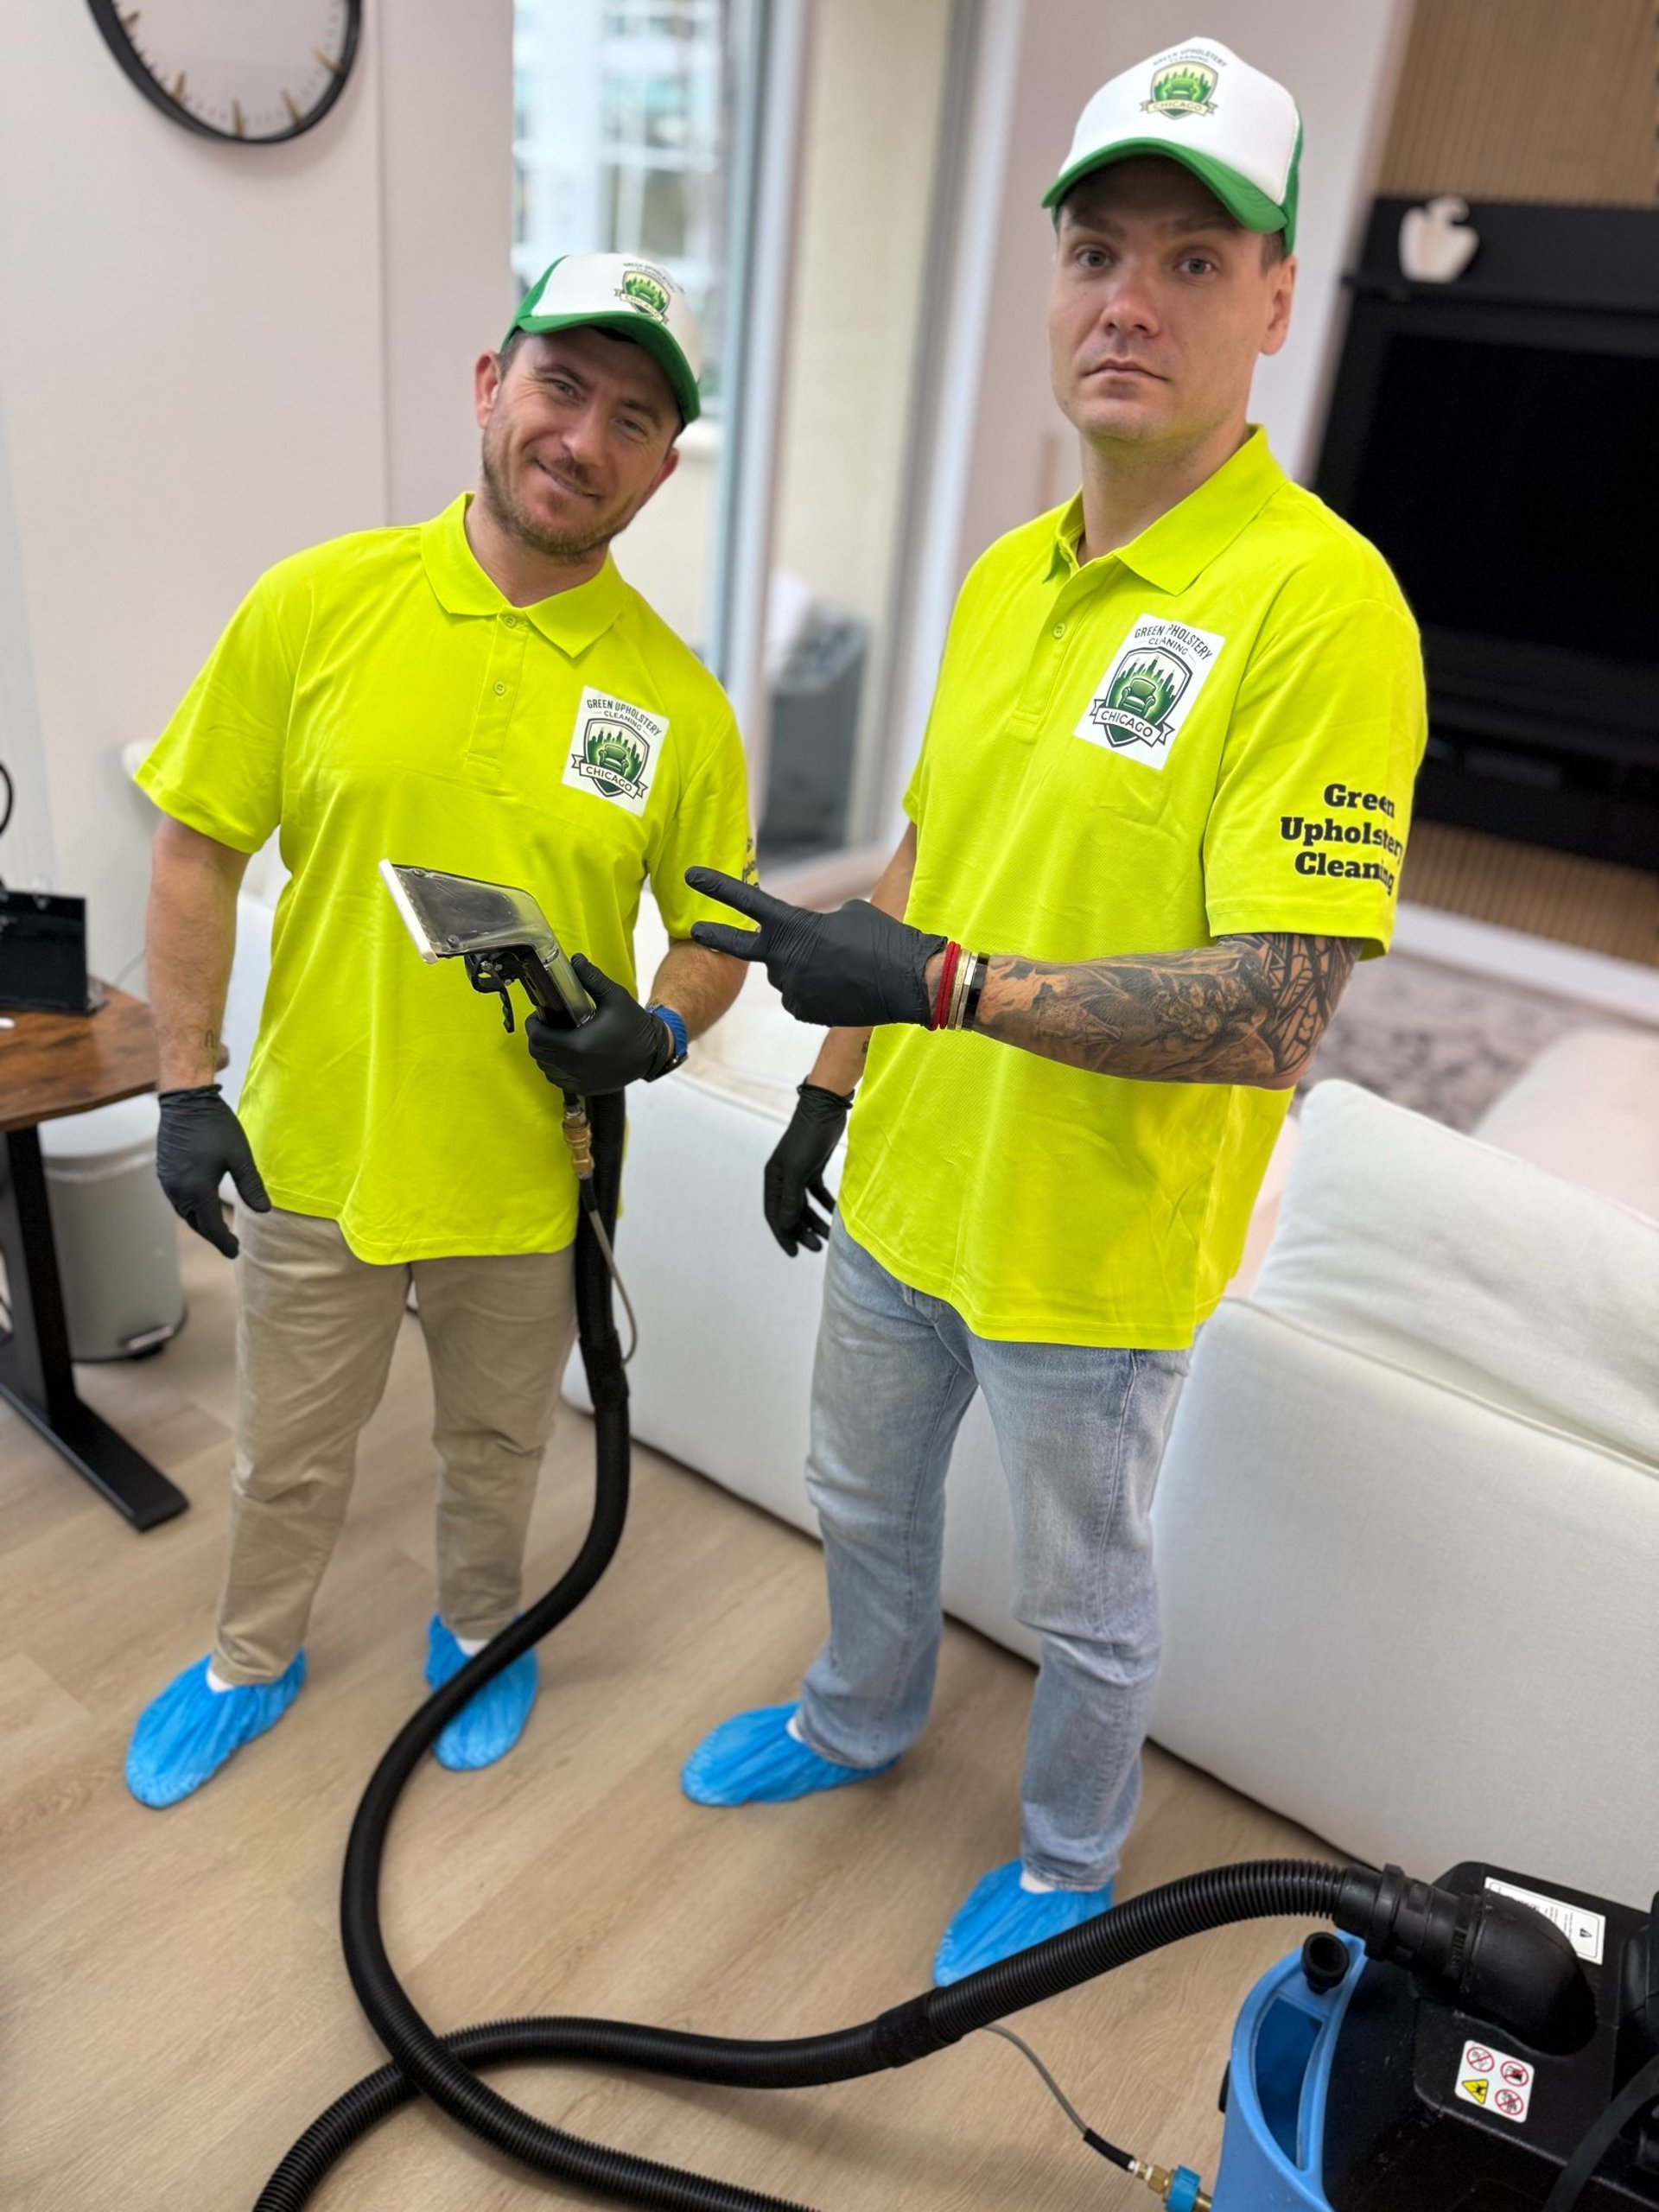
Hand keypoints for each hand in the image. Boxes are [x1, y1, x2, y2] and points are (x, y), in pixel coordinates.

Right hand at [156, 1084, 269, 1258]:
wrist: (186, 1100)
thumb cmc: (215, 1126)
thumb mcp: (239, 1156)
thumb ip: (250, 1186)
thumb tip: (264, 1211)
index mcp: (196, 1190)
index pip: (211, 1226)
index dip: (224, 1242)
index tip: (235, 1253)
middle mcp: (177, 1190)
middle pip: (196, 1222)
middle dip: (212, 1235)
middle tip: (229, 1244)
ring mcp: (167, 1181)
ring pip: (185, 1212)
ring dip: (200, 1222)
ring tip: (216, 1229)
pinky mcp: (164, 1171)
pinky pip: (177, 1199)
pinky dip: (191, 1208)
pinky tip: (201, 1206)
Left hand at [525, 954, 674, 1094]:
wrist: (653, 1052)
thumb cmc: (634, 1024)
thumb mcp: (614, 997)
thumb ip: (591, 978)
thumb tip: (575, 960)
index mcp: (578, 1046)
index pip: (538, 1038)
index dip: (533, 1025)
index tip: (539, 1016)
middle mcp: (576, 1067)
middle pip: (538, 1055)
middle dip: (538, 1038)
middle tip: (547, 1025)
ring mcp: (581, 1081)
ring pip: (547, 1069)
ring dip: (546, 1054)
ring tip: (557, 1040)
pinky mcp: (586, 1088)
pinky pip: (560, 1080)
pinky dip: (557, 1068)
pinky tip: (567, 1055)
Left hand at [685, 870, 945, 1028]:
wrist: (908, 981)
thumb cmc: (882, 938)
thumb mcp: (847, 914)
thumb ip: (813, 925)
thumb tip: (804, 943)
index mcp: (792, 926)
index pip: (746, 901)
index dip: (718, 886)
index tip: (691, 874)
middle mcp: (781, 958)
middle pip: (743, 947)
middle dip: (717, 936)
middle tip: (697, 929)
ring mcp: (789, 988)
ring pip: (784, 973)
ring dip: (803, 968)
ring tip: (840, 968)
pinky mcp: (801, 1010)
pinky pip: (799, 996)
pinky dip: (815, 991)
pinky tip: (841, 988)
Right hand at [765, 1085, 851, 1255]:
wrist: (825, 1108)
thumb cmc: (808, 1137)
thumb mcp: (798, 1170)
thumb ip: (791, 1198)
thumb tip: (785, 1225)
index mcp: (773, 1179)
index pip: (774, 1214)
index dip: (783, 1235)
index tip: (796, 1253)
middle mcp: (782, 1178)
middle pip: (789, 1212)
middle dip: (802, 1231)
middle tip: (817, 1248)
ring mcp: (798, 1173)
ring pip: (804, 1205)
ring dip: (815, 1221)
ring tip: (829, 1236)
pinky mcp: (813, 1167)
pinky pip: (817, 1194)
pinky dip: (825, 1205)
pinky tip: (836, 1215)